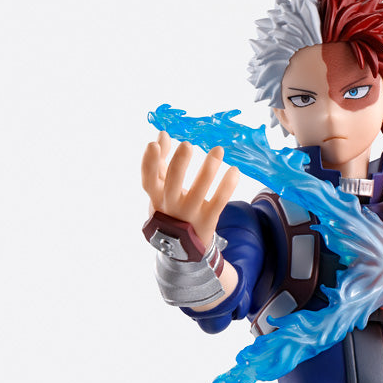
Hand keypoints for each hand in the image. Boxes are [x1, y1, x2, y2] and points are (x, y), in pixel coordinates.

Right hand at [141, 132, 239, 247]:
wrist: (183, 248)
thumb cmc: (171, 209)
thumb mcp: (161, 189)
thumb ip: (161, 162)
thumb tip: (162, 134)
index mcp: (157, 196)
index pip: (148, 179)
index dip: (149, 163)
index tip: (154, 144)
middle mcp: (171, 206)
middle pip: (172, 183)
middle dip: (179, 163)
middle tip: (187, 145)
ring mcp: (189, 214)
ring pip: (199, 190)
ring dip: (209, 169)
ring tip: (218, 150)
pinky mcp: (207, 221)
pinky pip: (219, 201)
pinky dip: (227, 185)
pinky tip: (234, 170)